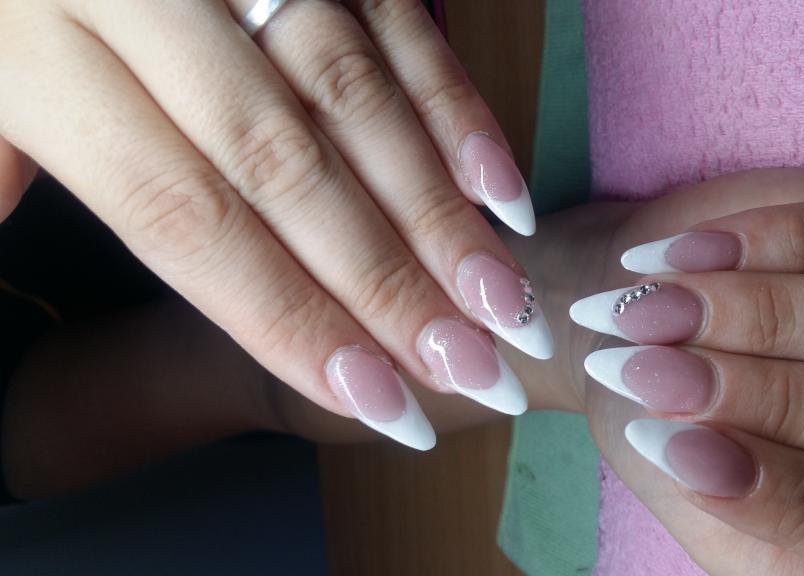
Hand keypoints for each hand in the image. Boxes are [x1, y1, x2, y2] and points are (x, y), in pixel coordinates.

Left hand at [0, 0, 550, 449]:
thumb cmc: (3, 1)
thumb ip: (0, 179)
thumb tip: (22, 309)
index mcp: (38, 59)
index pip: (184, 216)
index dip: (284, 314)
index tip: (372, 397)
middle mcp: (148, 1)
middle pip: (287, 168)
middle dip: (388, 281)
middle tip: (469, 368)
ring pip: (354, 97)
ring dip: (439, 210)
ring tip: (503, 303)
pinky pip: (394, 20)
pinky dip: (451, 106)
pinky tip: (496, 189)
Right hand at [571, 169, 803, 574]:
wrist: (638, 323)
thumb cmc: (658, 416)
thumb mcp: (669, 474)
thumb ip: (699, 487)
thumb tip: (694, 454)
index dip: (800, 498)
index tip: (675, 456)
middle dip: (779, 398)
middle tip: (652, 371)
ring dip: (774, 311)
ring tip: (657, 305)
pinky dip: (786, 239)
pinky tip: (691, 252)